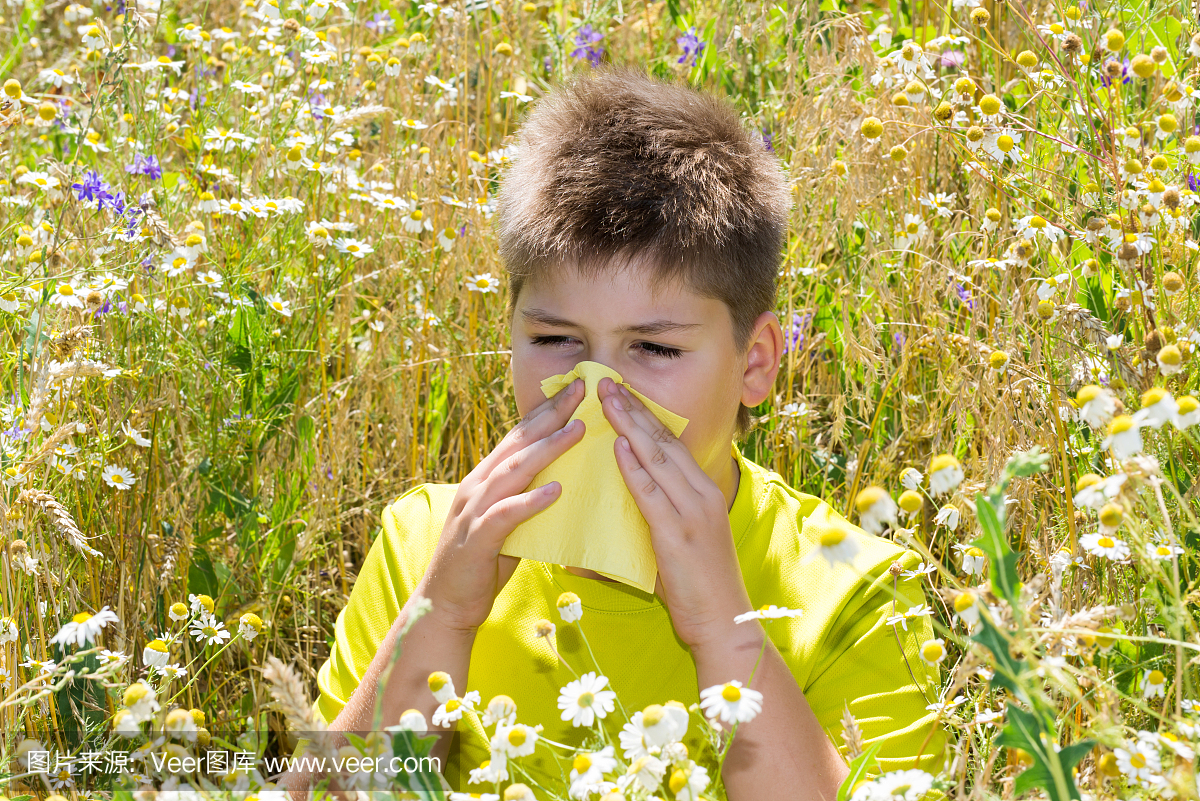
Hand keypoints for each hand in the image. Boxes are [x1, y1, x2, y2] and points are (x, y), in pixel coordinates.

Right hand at [421, 377, 586, 632]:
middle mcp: (478, 486)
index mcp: (486, 480)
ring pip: (514, 471)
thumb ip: (526, 499)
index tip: (575, 390)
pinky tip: (556, 490)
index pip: (519, 437)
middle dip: (551, 415)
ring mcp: (475, 511)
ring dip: (548, 449)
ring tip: (578, 431)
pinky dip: (531, 500)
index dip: (546, 411)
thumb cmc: (482, 564)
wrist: (445, 603)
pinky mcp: (477, 540)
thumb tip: (561, 481)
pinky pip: (506, 515)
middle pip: (518, 444)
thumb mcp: (508, 523)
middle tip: (581, 391)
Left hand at [598, 377, 754, 651]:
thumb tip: (617, 509)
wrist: (725, 624)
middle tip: (606, 382)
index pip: (671, 444)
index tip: (622, 392)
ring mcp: (693, 513)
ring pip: (657, 459)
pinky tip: (617, 446)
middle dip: (633, 409)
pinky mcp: (679, 535)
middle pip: (664, 441)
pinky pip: (651, 494)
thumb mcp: (679, 544)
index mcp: (704, 493)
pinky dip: (633, 467)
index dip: (646, 416)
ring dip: (628, 425)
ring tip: (605, 399)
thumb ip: (655, 520)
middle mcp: (702, 495)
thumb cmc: (699, 590)